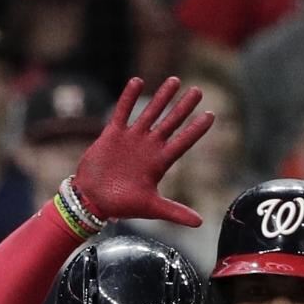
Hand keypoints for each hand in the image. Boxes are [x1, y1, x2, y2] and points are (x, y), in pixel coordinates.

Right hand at [71, 77, 214, 225]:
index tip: (211, 115)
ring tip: (175, 80)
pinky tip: (138, 81)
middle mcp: (148, 147)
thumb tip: (200, 223)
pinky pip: (123, 111)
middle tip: (198, 91)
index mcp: (160, 163)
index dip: (196, 129)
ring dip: (162, 97)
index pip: (183, 142)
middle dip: (183, 107)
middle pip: (170, 122)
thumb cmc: (122, 204)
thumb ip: (175, 212)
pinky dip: (129, 97)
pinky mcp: (113, 134)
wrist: (92, 199)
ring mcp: (132, 139)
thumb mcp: (151, 207)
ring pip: (150, 113)